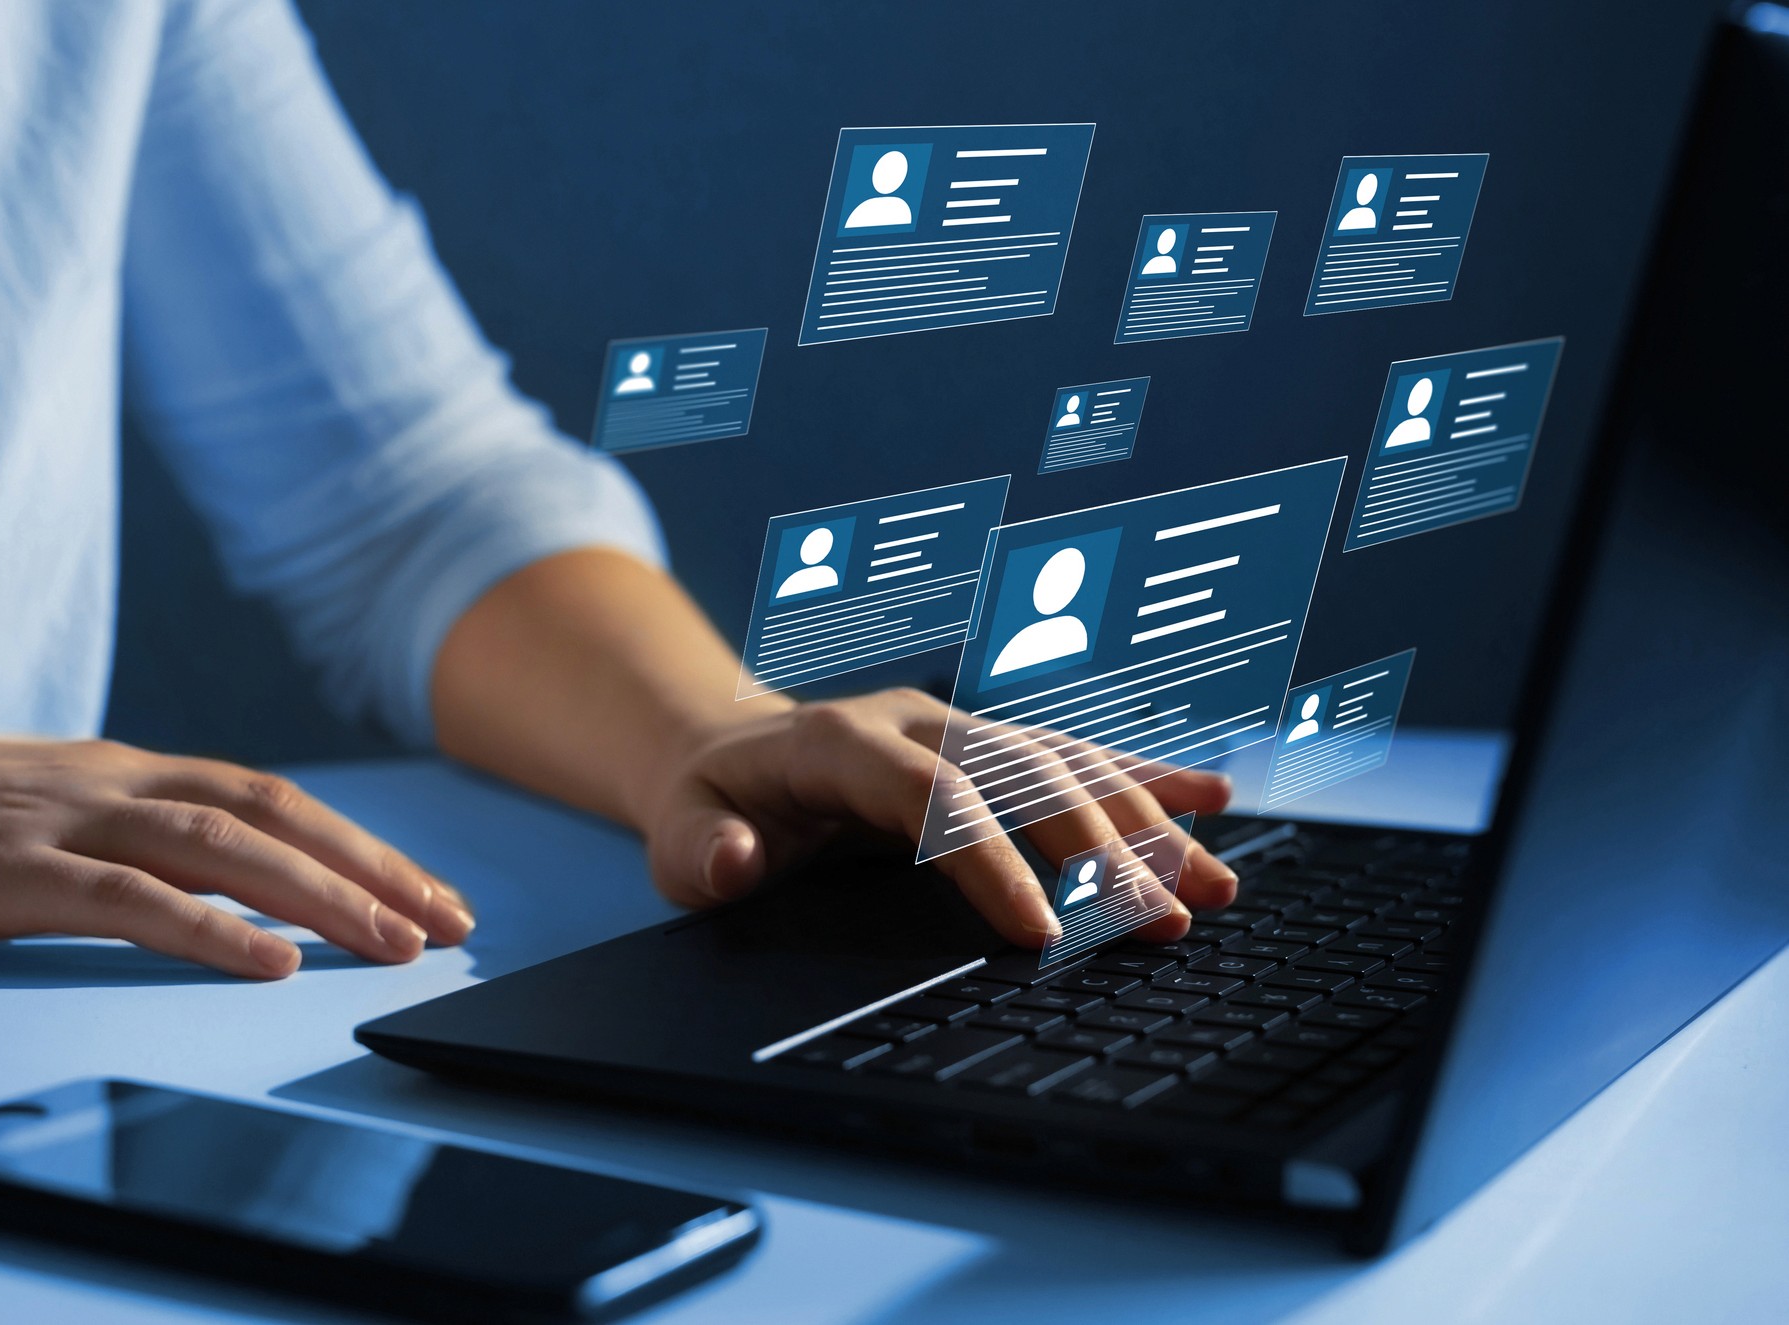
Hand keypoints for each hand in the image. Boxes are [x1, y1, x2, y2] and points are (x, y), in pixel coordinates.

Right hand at [0, 717, 471, 977]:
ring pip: (224, 850)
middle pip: (272, 814)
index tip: (425, 891)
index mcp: (109, 770)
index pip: (264, 798)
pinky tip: (269, 963)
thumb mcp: (13, 814)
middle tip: (452, 920)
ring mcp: (56, 820)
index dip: (353, 843)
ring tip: (396, 945)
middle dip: (373, 868)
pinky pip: (127, 899)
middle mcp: (102, 781)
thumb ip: (96, 833)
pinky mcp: (4, 872)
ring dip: (323, 898)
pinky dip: (209, 930)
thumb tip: (172, 874)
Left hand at [634, 688, 1237, 945]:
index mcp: (839, 741)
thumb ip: (702, 853)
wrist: (724, 751)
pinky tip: (1211, 800)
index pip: (931, 796)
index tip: (1042, 931)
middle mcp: (914, 719)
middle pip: (1022, 774)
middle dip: (1096, 849)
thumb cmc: (710, 808)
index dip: (991, 859)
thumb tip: (737, 860)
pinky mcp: (987, 744)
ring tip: (1214, 886)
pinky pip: (1076, 753)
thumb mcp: (679, 836)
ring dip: (1144, 823)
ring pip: (1065, 762)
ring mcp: (958, 724)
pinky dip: (1143, 777)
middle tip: (1160, 921)